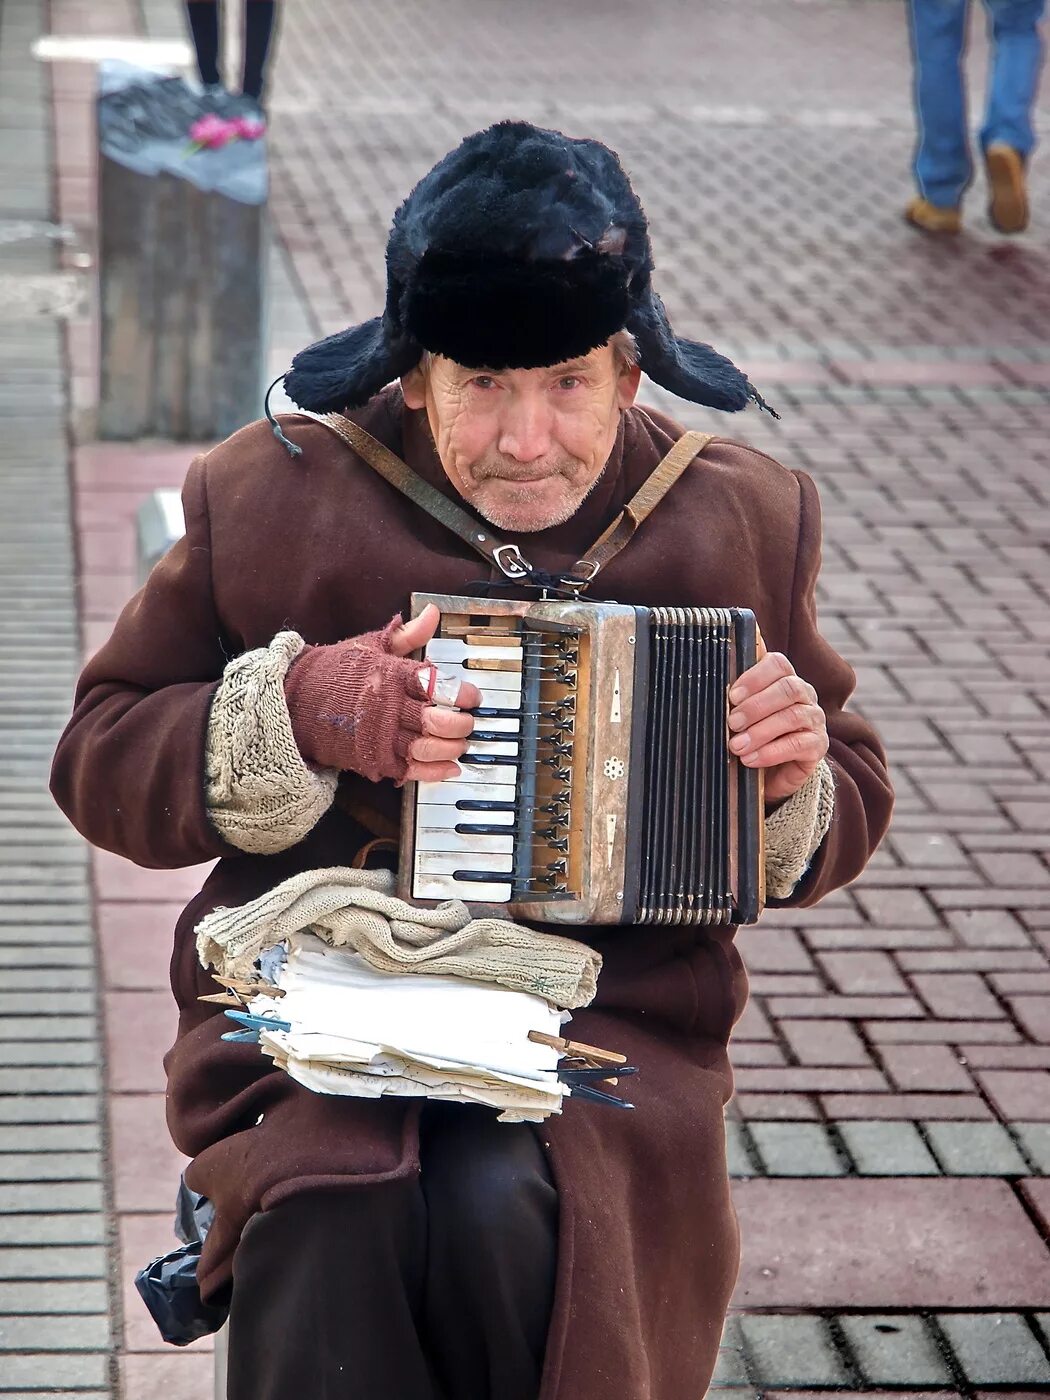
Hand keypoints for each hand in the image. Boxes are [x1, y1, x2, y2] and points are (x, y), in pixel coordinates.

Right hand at [284, 604, 479, 784]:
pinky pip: (410, 770)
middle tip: (469, 722)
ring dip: (450, 748)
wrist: (293, 702)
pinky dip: (434, 771)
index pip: (435, 684)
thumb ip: (406, 635)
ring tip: (461, 743)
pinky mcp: (373, 758)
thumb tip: (432, 613)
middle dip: (460, 724)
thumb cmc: (334, 672)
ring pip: (426, 747)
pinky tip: (450, 767)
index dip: (460, 693)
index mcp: (390, 675)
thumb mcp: (370, 646)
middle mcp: (387, 707)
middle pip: (436, 720)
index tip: (472, 697)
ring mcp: (380, 736)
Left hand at [727, 651, 827, 804]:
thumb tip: (713, 686)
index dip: (754, 677)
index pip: (777, 664)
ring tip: (737, 745)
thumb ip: (733, 699)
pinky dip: (770, 752)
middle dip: (755, 706)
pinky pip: (798, 745)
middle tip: (732, 722)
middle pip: (788, 688)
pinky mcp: (818, 745)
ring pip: (793, 716)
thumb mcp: (740, 716)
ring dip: (760, 731)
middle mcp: (804, 695)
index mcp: (784, 679)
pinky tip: (750, 759)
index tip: (732, 696)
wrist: (767, 775)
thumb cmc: (751, 736)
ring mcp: (814, 719)